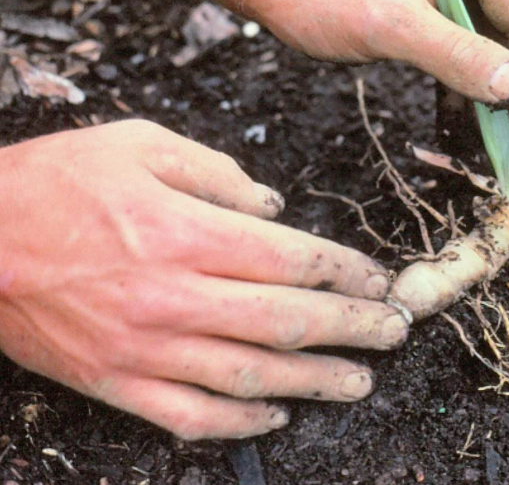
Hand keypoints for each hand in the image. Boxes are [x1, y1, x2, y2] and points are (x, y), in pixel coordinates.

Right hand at [0, 120, 406, 439]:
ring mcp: (144, 347)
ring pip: (251, 376)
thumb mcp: (140, 144)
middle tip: (395, 331)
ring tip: (360, 381)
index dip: (346, 272)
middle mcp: (173, 295)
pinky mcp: (114, 381)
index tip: (376, 280)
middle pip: (287, 320)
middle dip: (353, 328)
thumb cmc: (53, 184)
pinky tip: (277, 416)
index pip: (292, 258)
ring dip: (315, 381)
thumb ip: (217, 172)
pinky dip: (240, 423)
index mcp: (185, 232)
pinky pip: (190, 416)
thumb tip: (272, 206)